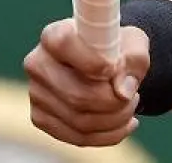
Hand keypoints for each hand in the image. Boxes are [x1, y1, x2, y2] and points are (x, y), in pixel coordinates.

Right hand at [24, 19, 150, 146]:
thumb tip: (123, 92)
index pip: (64, 44)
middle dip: (114, 102)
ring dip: (115, 119)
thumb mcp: (134, 43)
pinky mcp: (41, 117)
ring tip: (131, 106)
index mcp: (54, 34)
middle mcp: (38, 63)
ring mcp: (36, 93)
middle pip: (76, 94)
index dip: (92, 61)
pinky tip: (125, 123)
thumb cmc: (118, 47)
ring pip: (79, 120)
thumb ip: (133, 60)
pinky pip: (76, 137)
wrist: (107, 61)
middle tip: (134, 97)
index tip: (114, 69)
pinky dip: (108, 134)